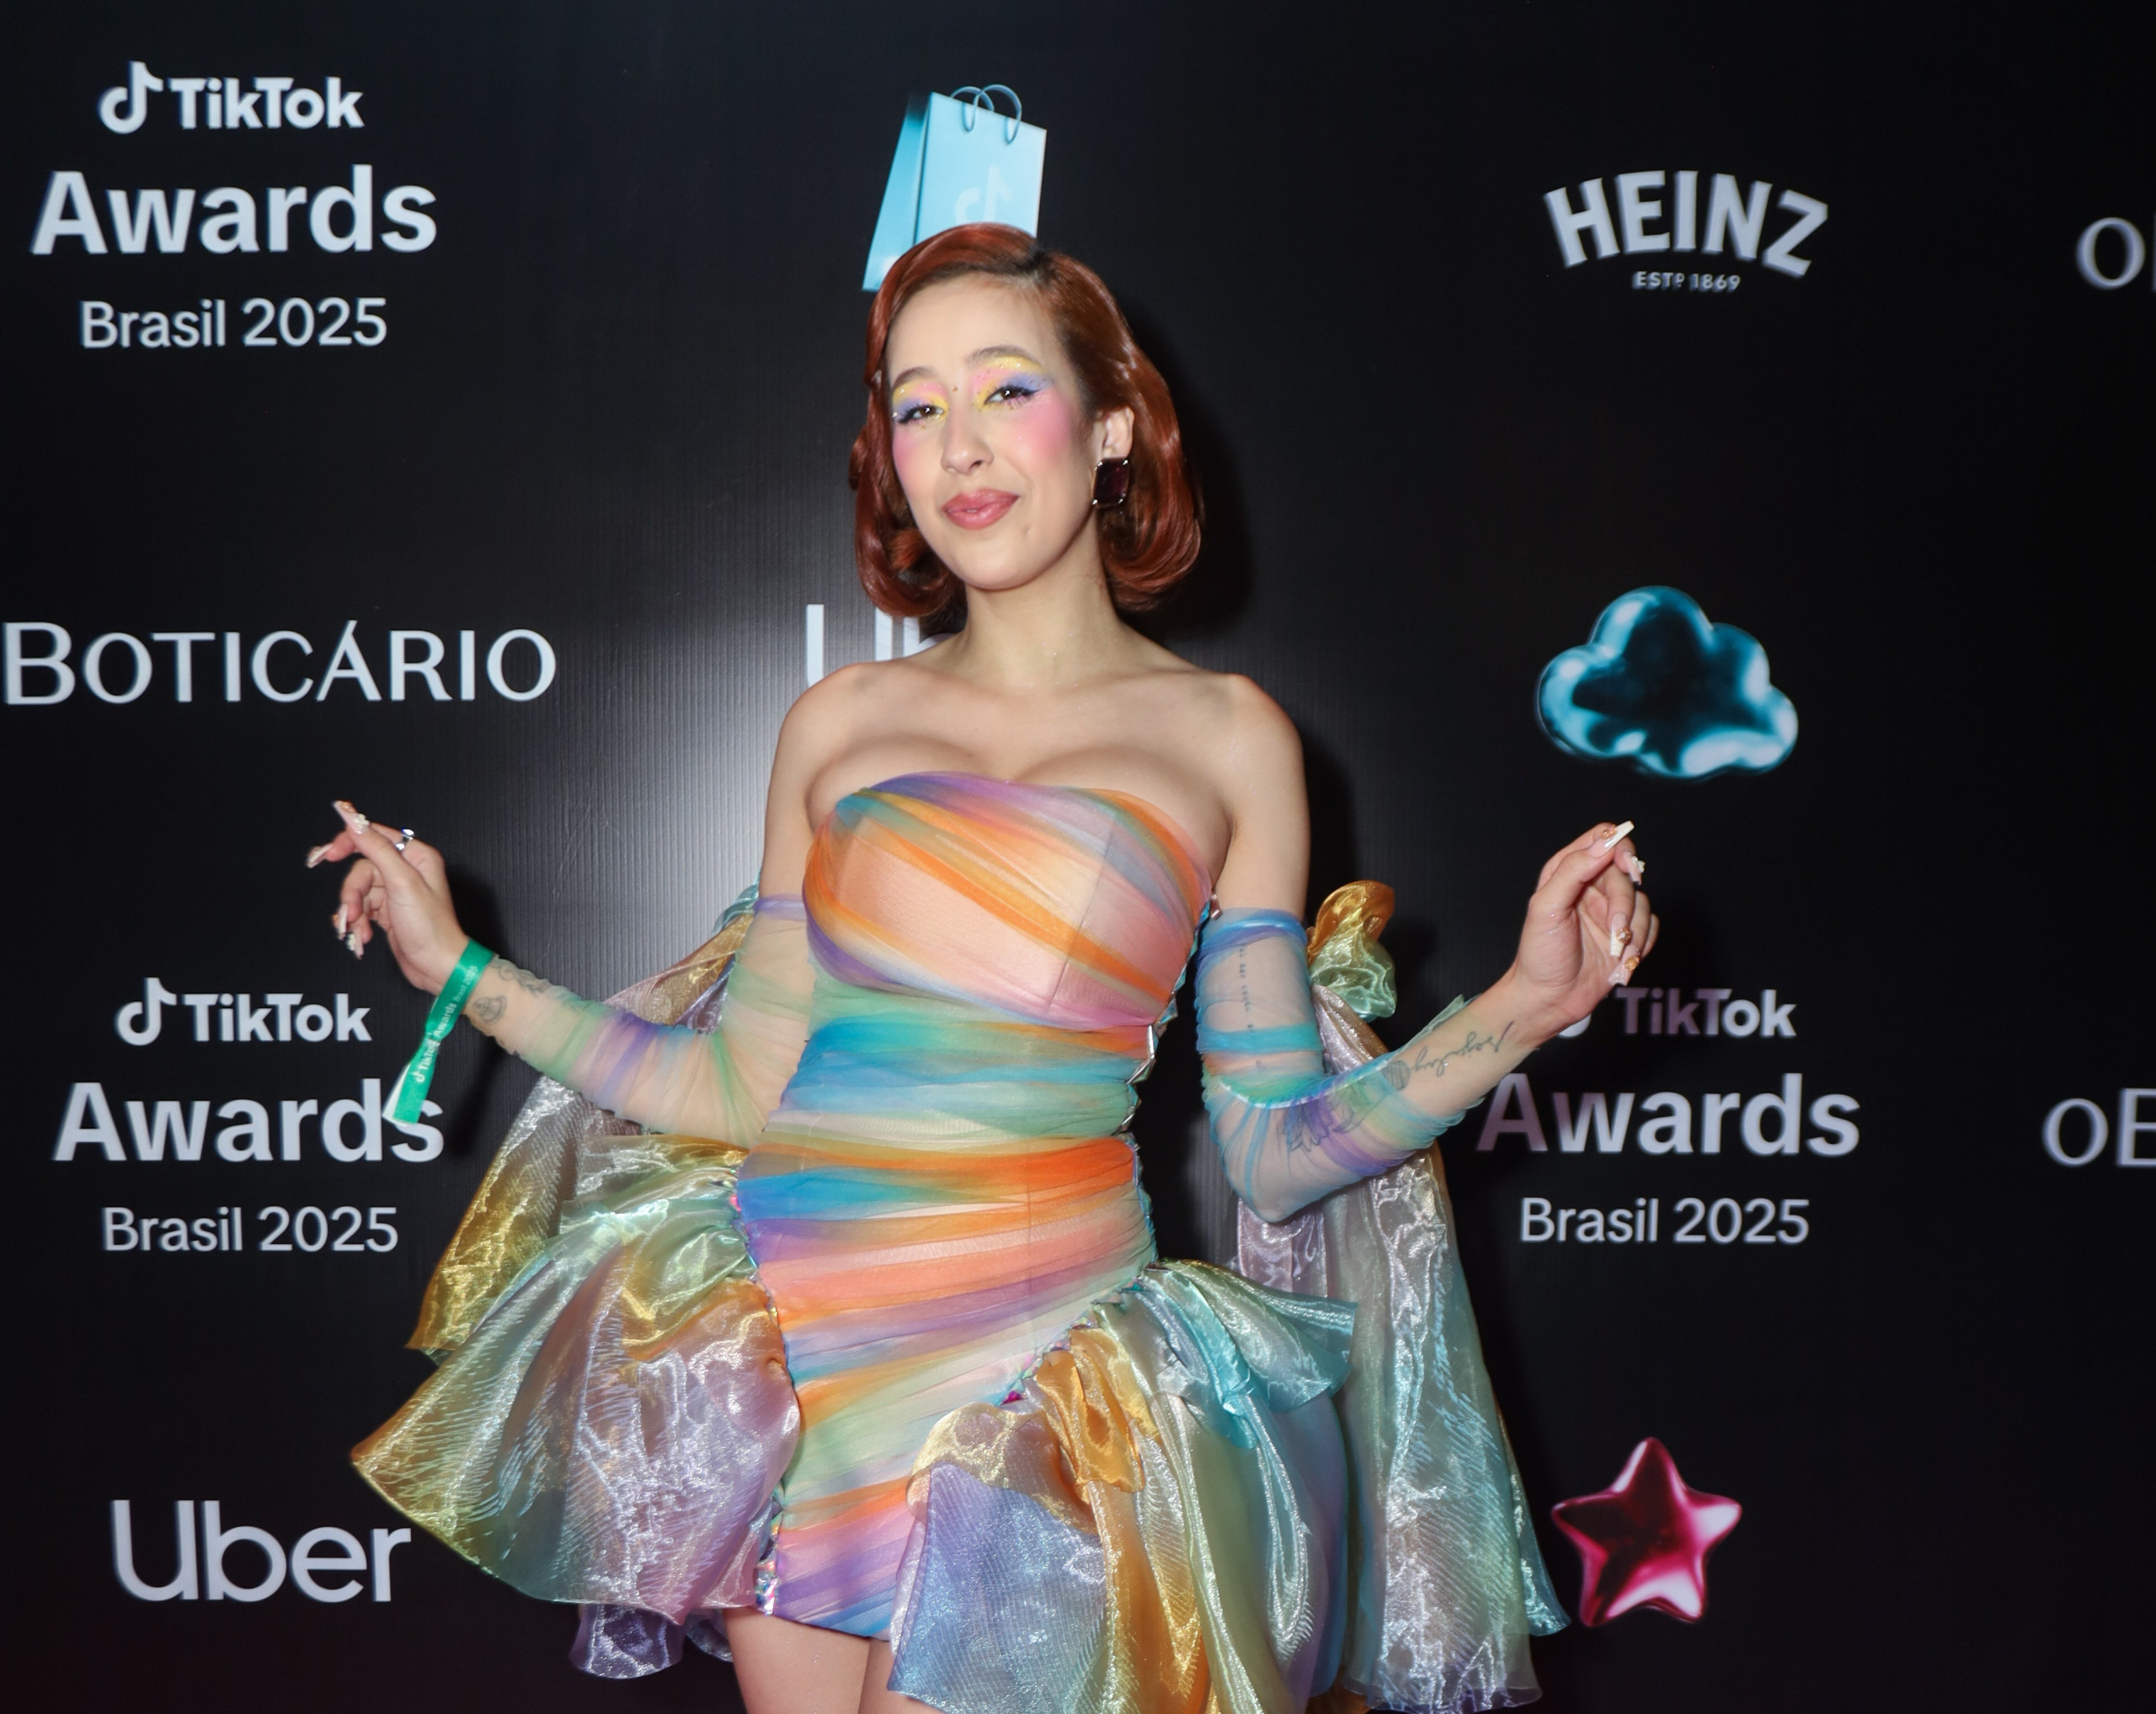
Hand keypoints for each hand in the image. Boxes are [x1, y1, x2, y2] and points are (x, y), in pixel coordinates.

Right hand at [306, 802, 469, 992]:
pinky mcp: (388, 911)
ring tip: (359, 929)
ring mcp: (396, 891)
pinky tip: (363, 935)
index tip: (328, 855)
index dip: (349, 843)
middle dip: (352, 892)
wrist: (436, 966)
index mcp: (416, 856)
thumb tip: (353, 821)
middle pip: (362, 868)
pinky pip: (362, 907)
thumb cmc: (430, 927)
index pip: (375, 836)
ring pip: (359, 890)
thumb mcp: (401, 882)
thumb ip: (376, 849)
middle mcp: (407, 870)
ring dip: (354, 911)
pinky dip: (358, 921)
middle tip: (350, 911)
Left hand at [1490, 821, 1657, 1043]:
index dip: (1620, 848)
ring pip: (1644, 902)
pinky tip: (1623, 961)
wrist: (1550, 999)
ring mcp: (1611, 910)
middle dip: (1625, 905)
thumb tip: (1605, 842)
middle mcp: (1592, 885)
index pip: (1603, 838)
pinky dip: (1642, 944)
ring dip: (1634, 931)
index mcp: (1567, 871)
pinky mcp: (1627, 934)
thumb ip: (1574, 870)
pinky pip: (1652, 926)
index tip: (1627, 869)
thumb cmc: (1540, 954)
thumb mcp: (1547, 907)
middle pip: (1628, 874)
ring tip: (1616, 953)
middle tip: (1615, 932)